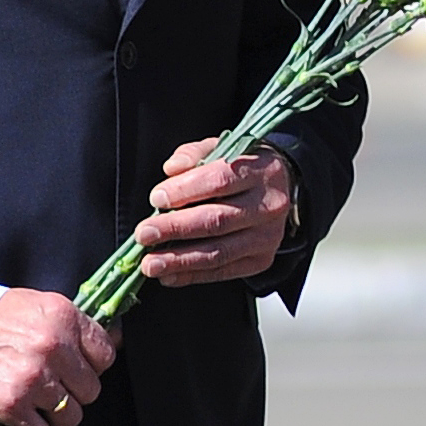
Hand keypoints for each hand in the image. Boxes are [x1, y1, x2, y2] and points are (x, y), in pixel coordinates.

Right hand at [0, 289, 115, 425]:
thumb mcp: (39, 306)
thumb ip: (76, 324)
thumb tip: (116, 338)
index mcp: (63, 317)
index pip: (105, 356)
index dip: (91, 367)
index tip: (76, 369)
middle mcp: (53, 346)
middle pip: (91, 391)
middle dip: (73, 393)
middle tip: (52, 387)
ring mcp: (33, 377)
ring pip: (71, 417)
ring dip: (55, 416)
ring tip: (36, 404)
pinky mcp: (12, 405)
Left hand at [135, 138, 296, 286]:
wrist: (282, 189)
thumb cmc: (242, 168)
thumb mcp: (223, 148)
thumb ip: (194, 155)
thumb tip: (171, 170)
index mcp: (260, 171)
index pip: (219, 181)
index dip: (185, 190)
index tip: (156, 198)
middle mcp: (268, 206)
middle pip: (217, 220)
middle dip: (176, 229)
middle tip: (144, 234)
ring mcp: (267, 237)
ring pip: (219, 252)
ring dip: (180, 260)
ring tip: (150, 264)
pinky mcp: (261, 259)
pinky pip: (224, 271)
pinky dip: (193, 275)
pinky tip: (169, 276)